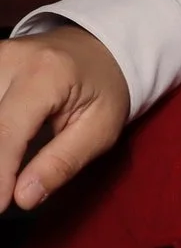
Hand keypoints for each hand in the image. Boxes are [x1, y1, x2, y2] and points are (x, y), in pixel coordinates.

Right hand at [0, 26, 131, 210]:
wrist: (96, 50)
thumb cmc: (103, 90)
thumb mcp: (100, 129)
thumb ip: (62, 163)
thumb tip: (23, 198)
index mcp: (45, 74)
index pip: (6, 130)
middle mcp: (8, 60)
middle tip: (2, 197)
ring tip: (5, 177)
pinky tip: (2, 155)